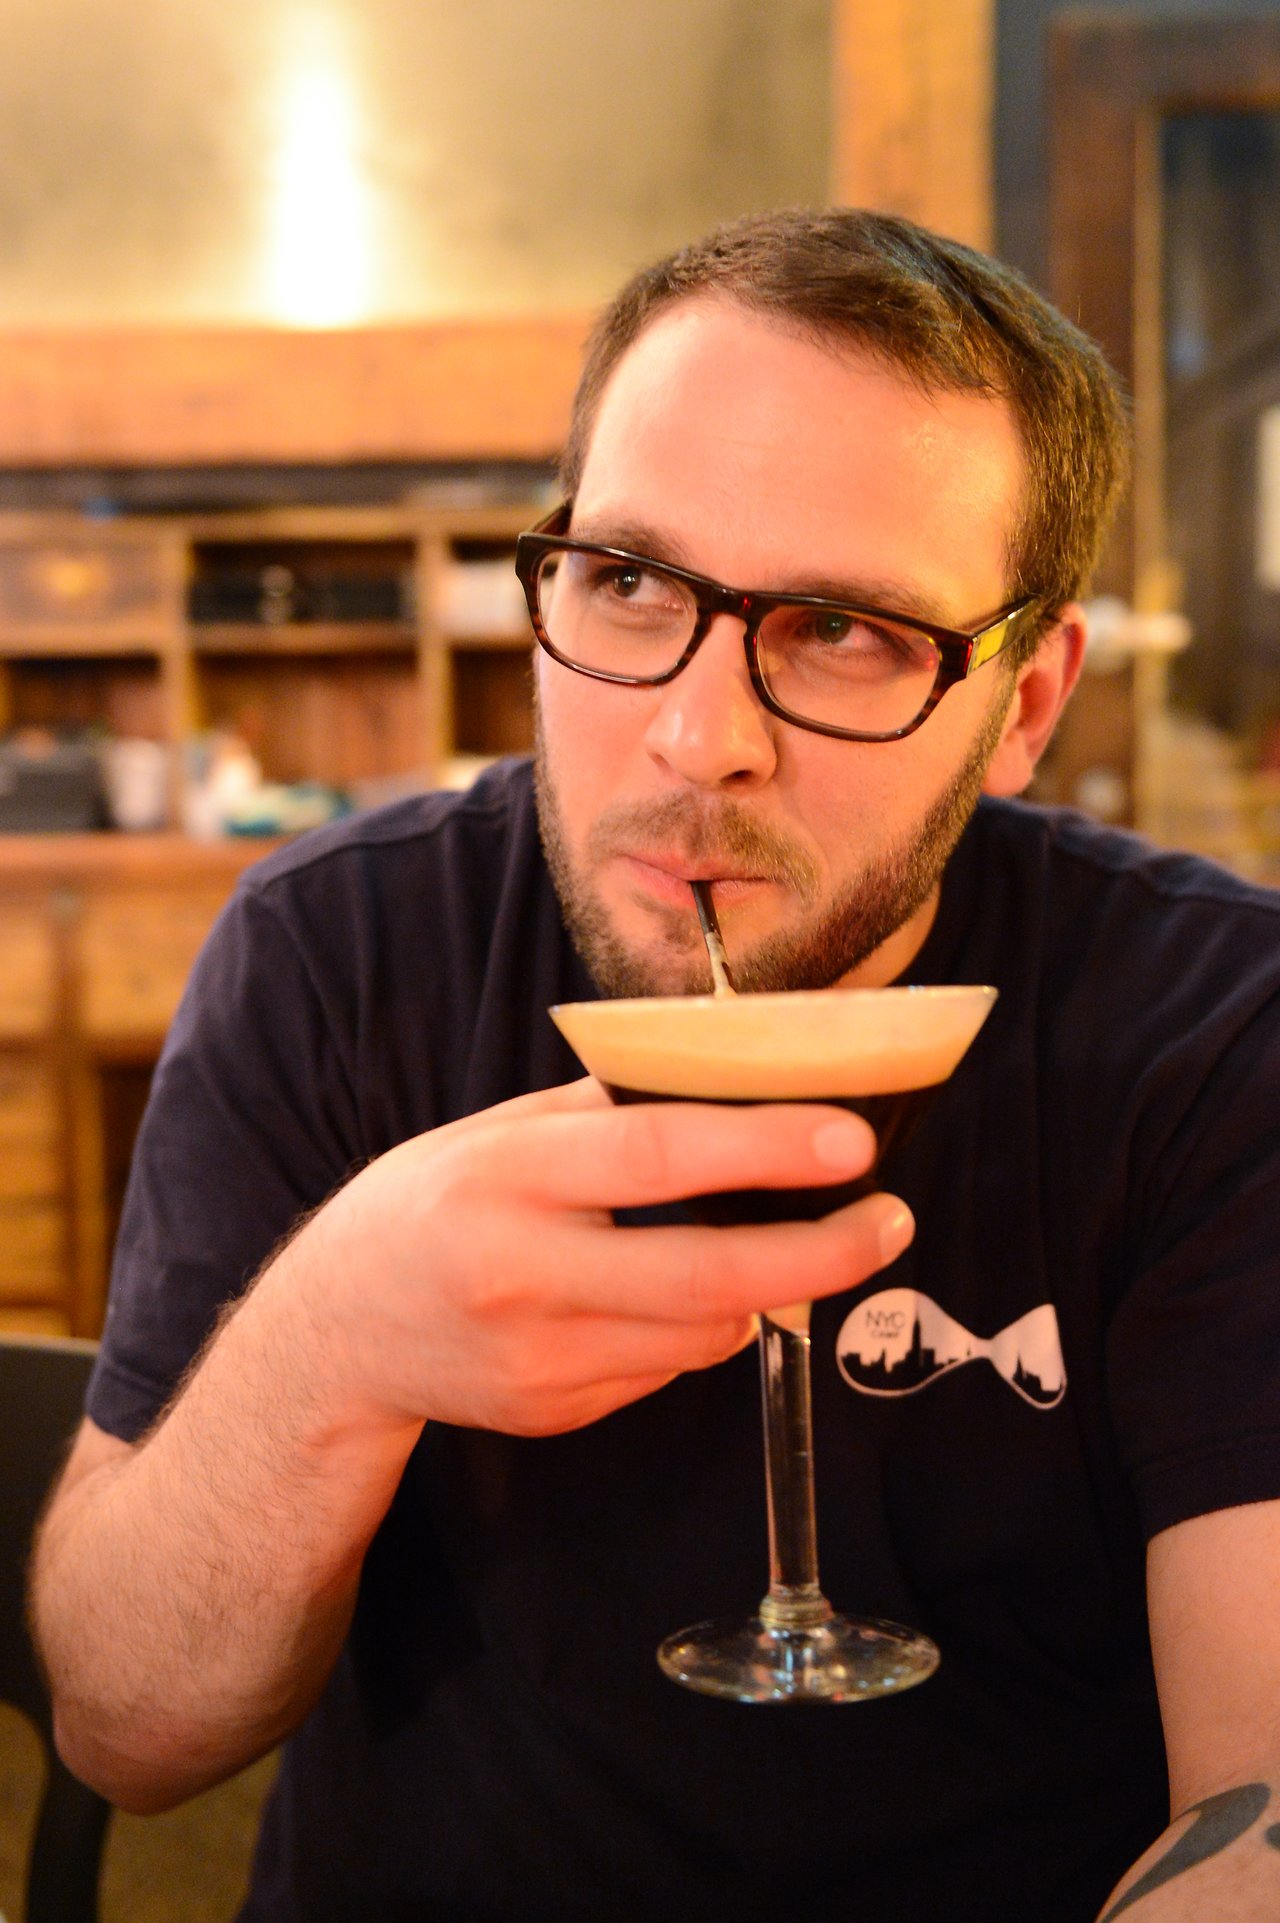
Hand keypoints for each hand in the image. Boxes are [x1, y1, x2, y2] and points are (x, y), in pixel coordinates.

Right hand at [283, 1077, 914, 1438]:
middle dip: (819, 1253)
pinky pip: (666, 1368)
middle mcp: (521, 1276)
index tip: (854, 1141)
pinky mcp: (554, 1414)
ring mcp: (539, 1360)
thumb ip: (605, 1112)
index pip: (656, 1158)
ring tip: (793, 1242)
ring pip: (703, 1332)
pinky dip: (698, 1327)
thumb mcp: (497, 1132)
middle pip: (704, 1275)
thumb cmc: (428, 1202)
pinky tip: (671, 1294)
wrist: (334, 1334)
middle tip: (891, 1220)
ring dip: (763, 1286)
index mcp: (506, 1178)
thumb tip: (736, 1078)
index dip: (765, 1149)